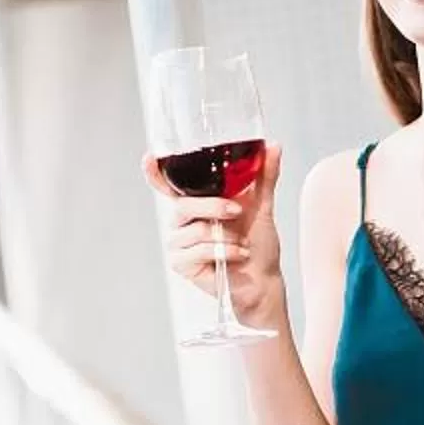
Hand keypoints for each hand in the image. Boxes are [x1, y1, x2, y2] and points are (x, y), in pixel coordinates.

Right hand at [148, 141, 286, 325]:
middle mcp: (182, 221)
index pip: (167, 185)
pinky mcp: (181, 263)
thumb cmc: (258, 243)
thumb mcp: (262, 205)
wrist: (262, 278)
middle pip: (184, 205)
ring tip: (241, 242)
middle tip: (236, 211)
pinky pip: (198, 251)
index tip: (150, 158)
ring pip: (194, 229)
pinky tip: (237, 255)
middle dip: (213, 207)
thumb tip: (273, 146)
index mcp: (196, 202)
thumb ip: (263, 176)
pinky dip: (224, 252)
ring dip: (225, 236)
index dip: (155, 173)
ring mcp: (179, 242)